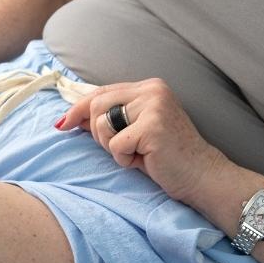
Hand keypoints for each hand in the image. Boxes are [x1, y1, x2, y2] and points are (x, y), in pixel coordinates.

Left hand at [58, 78, 231, 205]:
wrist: (200, 175)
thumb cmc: (166, 157)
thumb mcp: (133, 132)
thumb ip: (109, 120)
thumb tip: (72, 117)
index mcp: (148, 87)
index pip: (102, 91)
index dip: (78, 108)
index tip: (62, 123)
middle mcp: (152, 90)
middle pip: (96, 105)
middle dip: (98, 134)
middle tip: (121, 149)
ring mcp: (154, 106)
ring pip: (103, 124)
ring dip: (113, 147)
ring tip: (137, 153)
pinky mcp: (153, 126)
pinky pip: (116, 144)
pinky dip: (124, 159)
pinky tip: (145, 160)